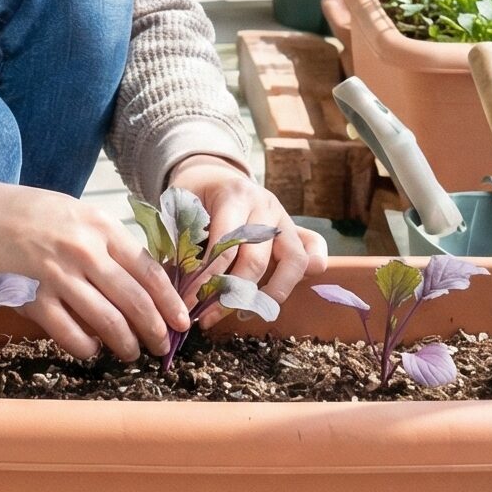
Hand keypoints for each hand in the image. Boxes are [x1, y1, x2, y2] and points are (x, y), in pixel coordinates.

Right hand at [0, 179, 191, 363]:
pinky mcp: (32, 299)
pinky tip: (92, 350)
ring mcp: (57, 277)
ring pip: (107, 322)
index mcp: (102, 228)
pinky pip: (70, 334)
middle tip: (162, 346)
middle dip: (155, 330)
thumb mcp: (80, 215)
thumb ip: (111, 243)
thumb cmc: (34, 214)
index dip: (170, 302)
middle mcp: (85, 253)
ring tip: (132, 353)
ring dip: (126, 344)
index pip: (149, 272)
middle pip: (134, 301)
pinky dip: (87, 348)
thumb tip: (144, 281)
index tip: (182, 322)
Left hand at [164, 156, 327, 327]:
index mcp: (235, 196)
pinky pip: (313, 252)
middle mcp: (265, 206)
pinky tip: (274, 297)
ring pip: (293, 261)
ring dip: (270, 293)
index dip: (207, 279)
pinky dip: (303, 276)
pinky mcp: (296, 230)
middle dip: (232, 295)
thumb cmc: (196, 195)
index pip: (225, 246)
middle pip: (257, 260)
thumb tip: (177, 281)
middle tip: (208, 317)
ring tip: (244, 314)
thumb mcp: (180, 205)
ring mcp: (285, 219)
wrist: (214, 174)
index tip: (188, 303)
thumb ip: (180, 235)